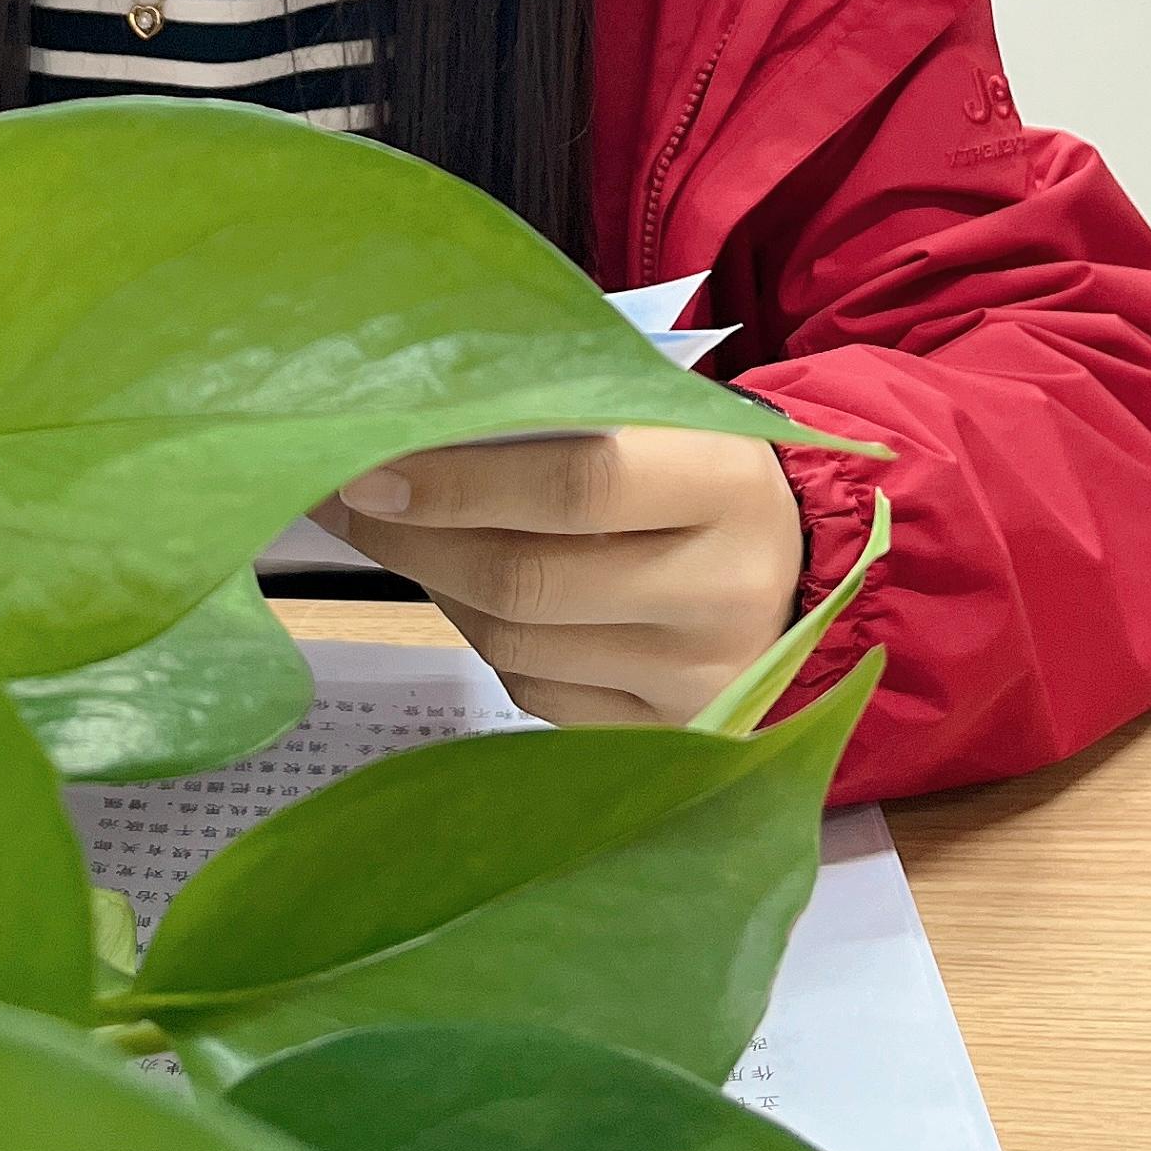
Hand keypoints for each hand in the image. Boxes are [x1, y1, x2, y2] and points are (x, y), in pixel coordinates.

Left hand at [312, 428, 805, 726]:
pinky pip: (536, 694)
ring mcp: (700, 677)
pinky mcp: (670, 735)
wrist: (806, 565)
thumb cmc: (700, 467)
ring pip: (516, 643)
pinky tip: (462, 588)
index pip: (576, 484)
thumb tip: (405, 430)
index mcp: (726, 482)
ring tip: (393, 531)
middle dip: (413, 537)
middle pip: (526, 579)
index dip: (458, 481)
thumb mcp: (661, 417)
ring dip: (433, 583)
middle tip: (344, 496)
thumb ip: (556, 415)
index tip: (367, 466)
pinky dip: (481, 638)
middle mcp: (724, 590)